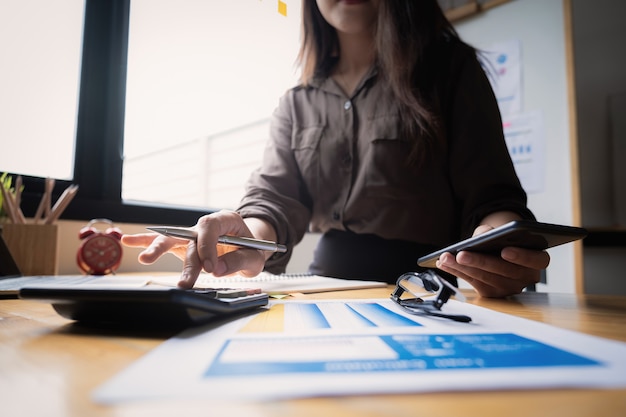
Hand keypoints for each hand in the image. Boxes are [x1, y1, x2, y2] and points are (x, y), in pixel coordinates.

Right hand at [122, 210, 265, 288]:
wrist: (249, 248)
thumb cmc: (253, 251)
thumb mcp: (255, 257)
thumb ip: (238, 261)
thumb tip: (216, 270)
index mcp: (227, 219)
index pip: (211, 226)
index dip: (208, 245)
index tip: (210, 267)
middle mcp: (207, 224)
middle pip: (191, 237)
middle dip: (189, 261)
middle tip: (186, 283)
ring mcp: (193, 233)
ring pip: (173, 237)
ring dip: (158, 248)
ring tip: (145, 258)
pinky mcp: (184, 244)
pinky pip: (165, 241)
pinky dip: (147, 241)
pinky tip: (128, 241)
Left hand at [435, 224, 550, 297]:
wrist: (497, 247)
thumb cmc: (502, 238)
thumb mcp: (500, 230)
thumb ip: (494, 231)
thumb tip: (483, 235)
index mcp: (537, 260)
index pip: (538, 260)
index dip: (522, 257)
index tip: (505, 251)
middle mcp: (526, 277)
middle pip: (505, 272)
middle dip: (480, 262)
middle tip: (461, 254)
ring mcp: (509, 288)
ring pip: (486, 279)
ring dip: (463, 268)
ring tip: (446, 258)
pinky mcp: (492, 294)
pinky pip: (474, 283)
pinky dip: (457, 272)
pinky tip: (444, 263)